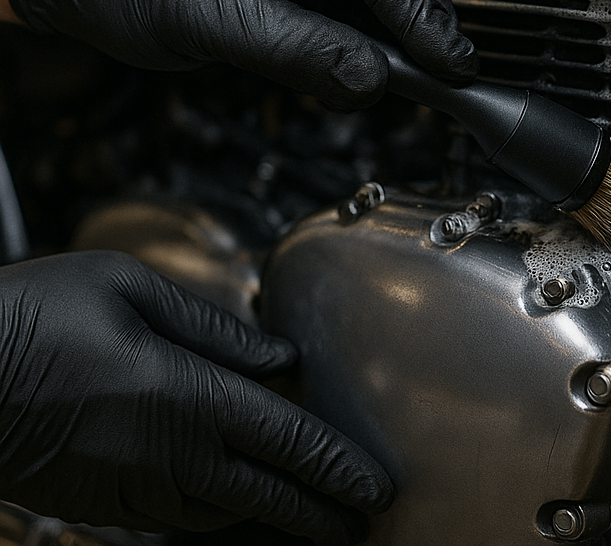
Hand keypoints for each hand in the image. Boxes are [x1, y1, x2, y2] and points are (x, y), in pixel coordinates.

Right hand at [0, 251, 391, 541]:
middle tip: (361, 520)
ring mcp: (132, 489)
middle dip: (320, 509)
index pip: (288, 440)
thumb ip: (214, 327)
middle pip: (267, 492)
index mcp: (189, 397)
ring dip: (272, 511)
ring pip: (223, 510)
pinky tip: (229, 499)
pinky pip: (176, 516)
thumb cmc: (37, 317)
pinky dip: (217, 509)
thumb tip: (277, 355)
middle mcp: (169, 454)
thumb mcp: (132, 289)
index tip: (375, 489)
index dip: (338, 467)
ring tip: (308, 510)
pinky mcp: (99, 504)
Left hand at [3, 0, 476, 109]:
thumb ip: (297, 48)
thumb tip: (371, 80)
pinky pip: (356, 14)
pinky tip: (376, 74)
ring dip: (401, 39)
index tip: (452, 63)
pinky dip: (371, 46)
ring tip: (418, 83)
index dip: (422, 16)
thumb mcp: (212, 14)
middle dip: (425, 24)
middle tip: (450, 76)